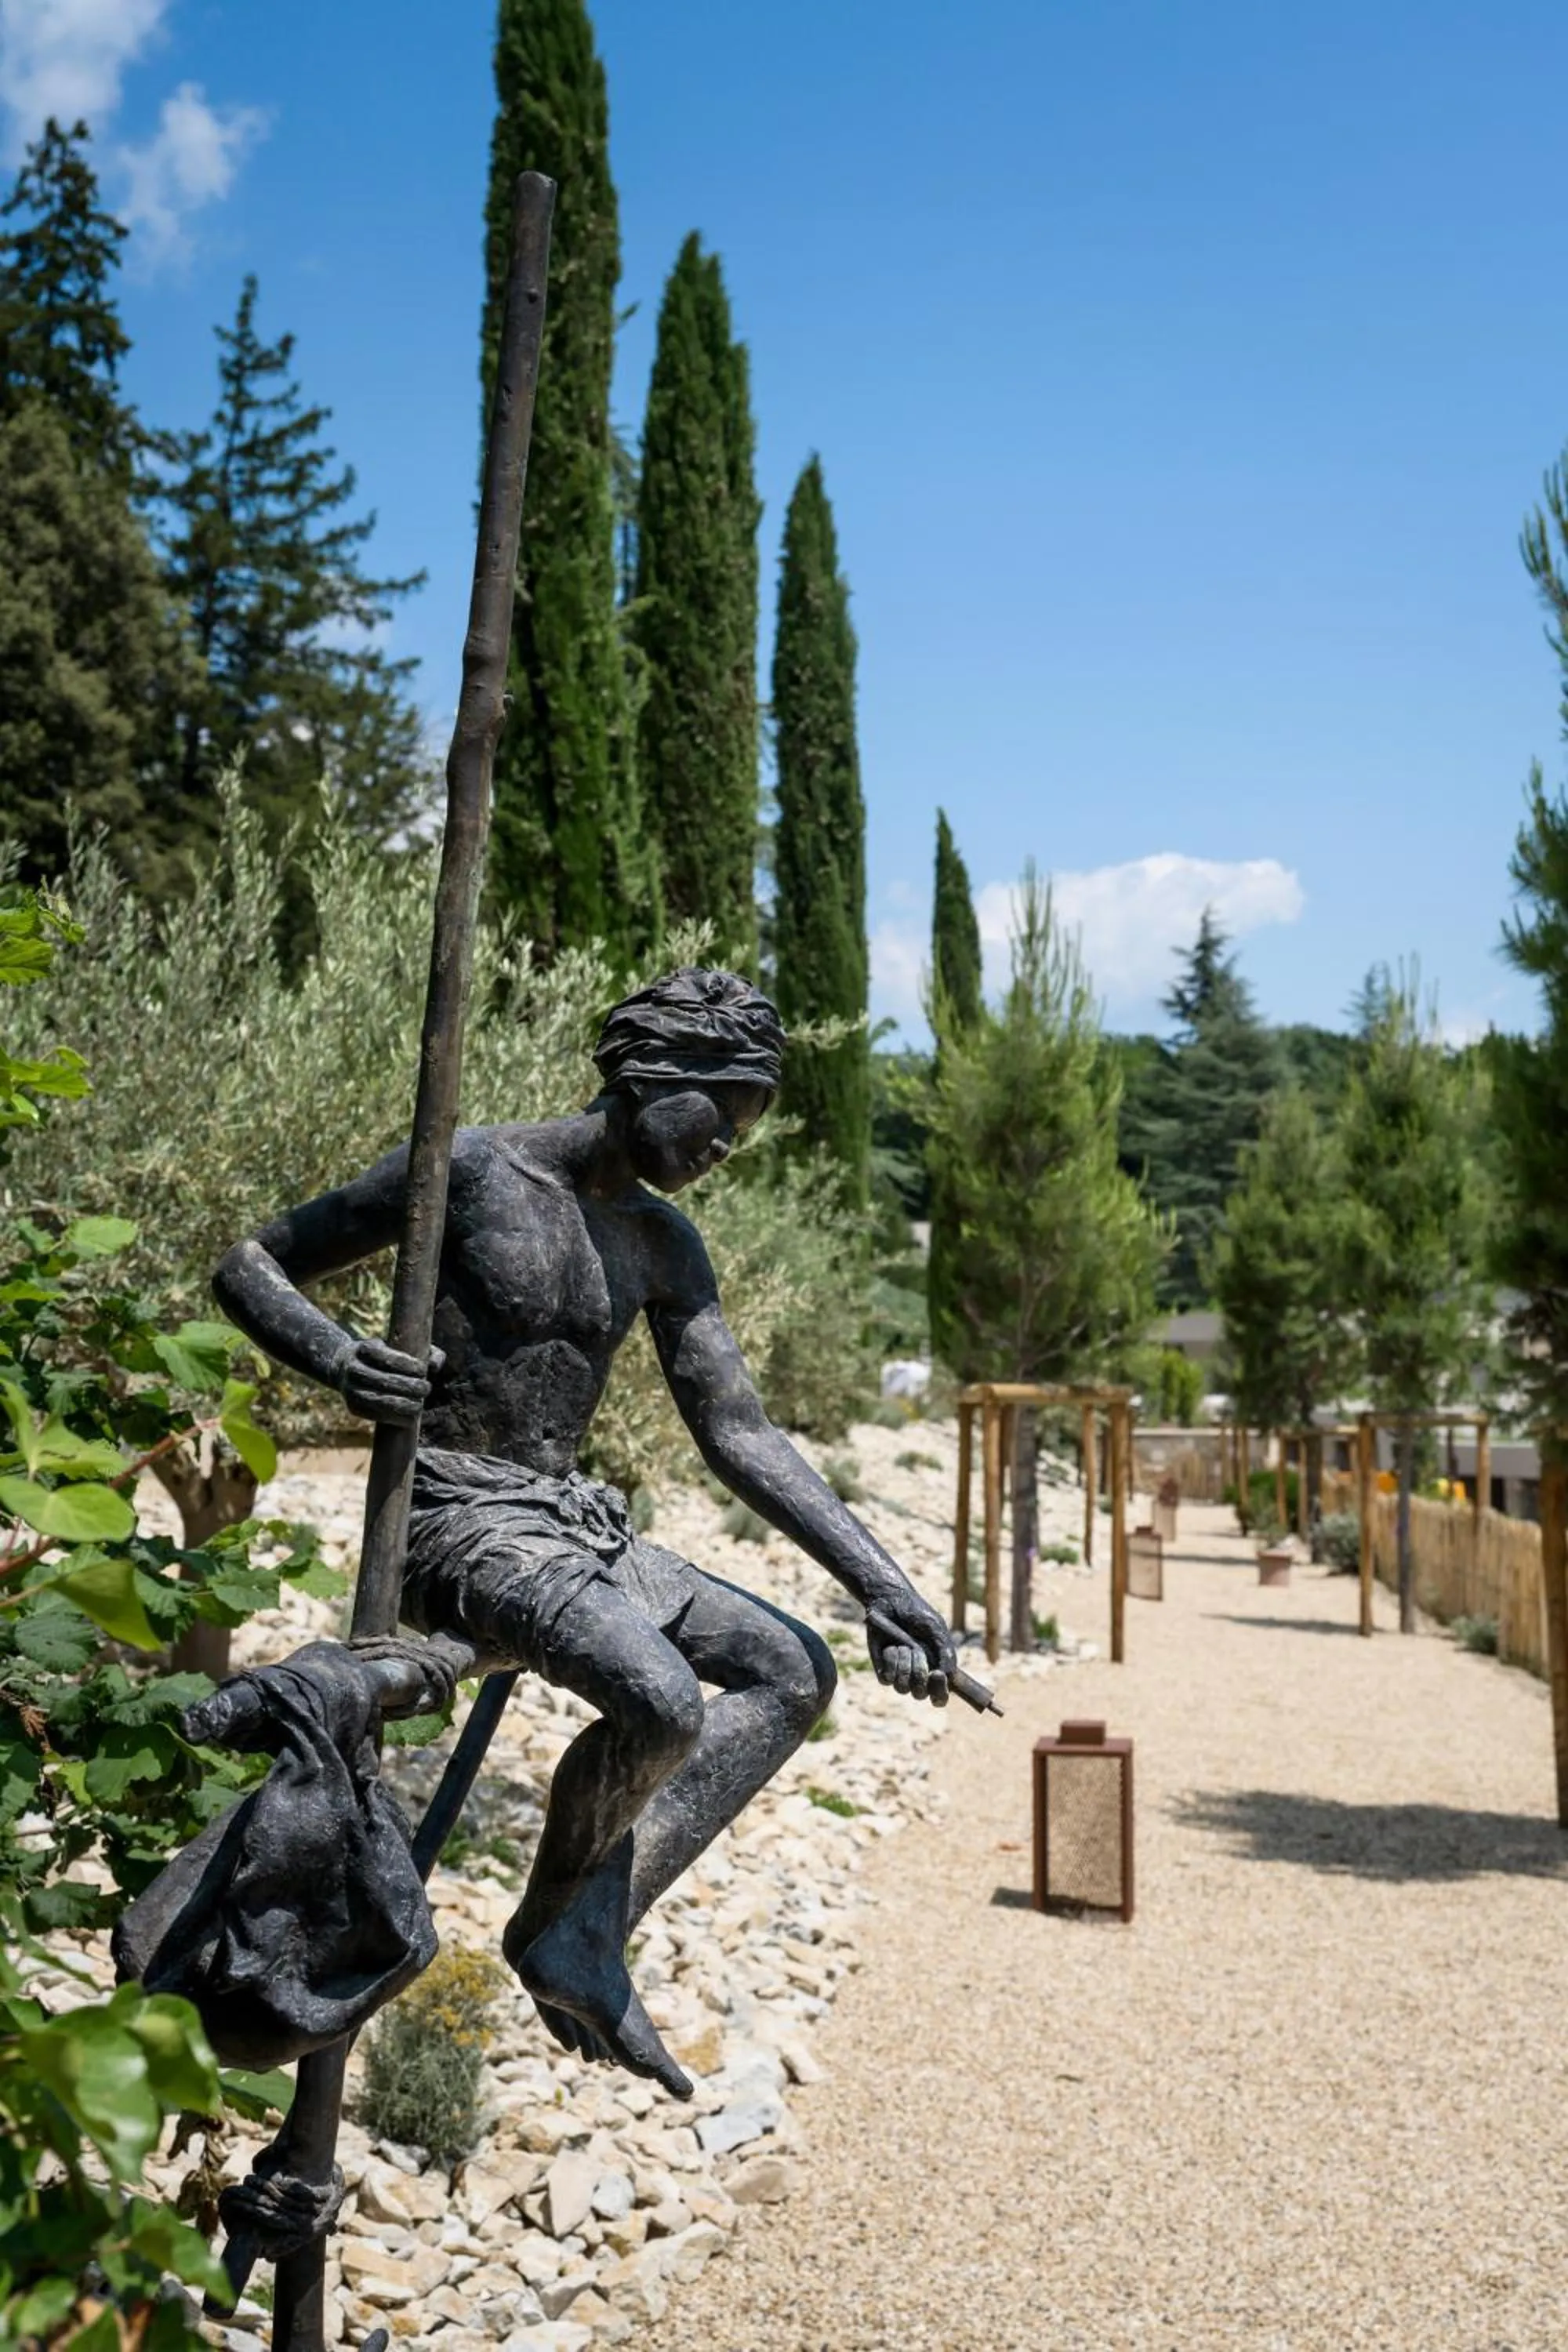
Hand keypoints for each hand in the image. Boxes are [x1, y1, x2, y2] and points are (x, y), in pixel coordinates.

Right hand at [336, 1335, 442, 1425]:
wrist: (347, 1367)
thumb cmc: (386, 1355)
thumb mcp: (402, 1345)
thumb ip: (425, 1351)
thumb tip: (435, 1367)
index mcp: (364, 1348)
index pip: (387, 1357)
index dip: (407, 1365)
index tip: (423, 1370)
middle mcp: (352, 1368)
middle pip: (383, 1380)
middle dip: (408, 1387)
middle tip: (426, 1389)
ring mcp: (349, 1388)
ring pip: (377, 1400)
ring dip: (402, 1405)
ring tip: (419, 1406)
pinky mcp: (352, 1407)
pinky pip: (373, 1415)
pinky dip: (393, 1419)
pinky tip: (409, 1419)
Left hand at [865, 1590, 954, 1706]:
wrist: (890, 1601)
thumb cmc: (917, 1614)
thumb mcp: (936, 1629)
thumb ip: (946, 1652)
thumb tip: (948, 1677)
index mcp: (935, 1670)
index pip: (940, 1698)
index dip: (939, 1693)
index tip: (936, 1674)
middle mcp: (917, 1676)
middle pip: (920, 1695)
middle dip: (919, 1673)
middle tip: (917, 1651)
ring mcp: (899, 1674)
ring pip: (902, 1688)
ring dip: (904, 1665)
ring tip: (903, 1645)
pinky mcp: (883, 1669)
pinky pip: (887, 1679)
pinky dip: (890, 1662)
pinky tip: (891, 1646)